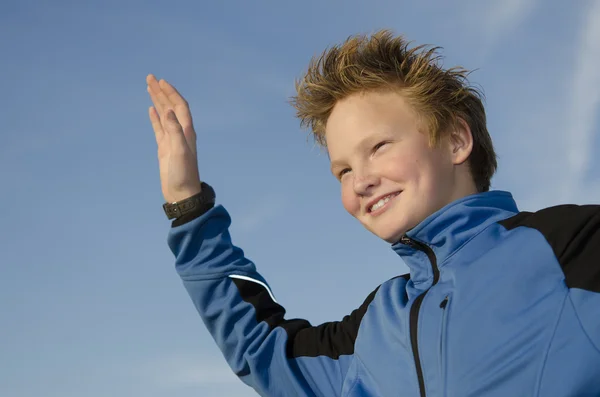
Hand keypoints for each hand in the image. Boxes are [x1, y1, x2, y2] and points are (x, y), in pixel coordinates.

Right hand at [146, 74, 201, 202]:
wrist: (181, 193)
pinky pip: (159, 128)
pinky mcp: (165, 148)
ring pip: (164, 115)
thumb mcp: (179, 151)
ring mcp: (172, 140)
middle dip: (161, 91)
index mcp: (187, 131)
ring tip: (149, 87)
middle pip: (171, 106)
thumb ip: (175, 130)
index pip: (179, 106)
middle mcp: (181, 132)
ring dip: (158, 100)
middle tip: (150, 77)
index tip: (160, 81)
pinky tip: (151, 109)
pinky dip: (155, 117)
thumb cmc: (183, 174)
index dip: (171, 92)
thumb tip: (169, 110)